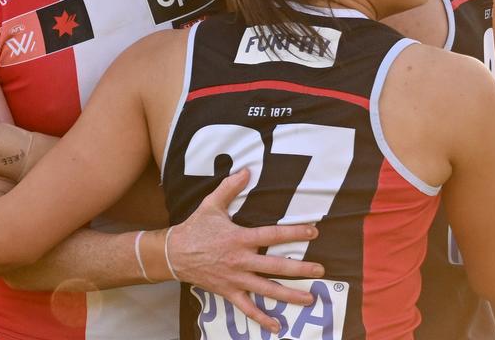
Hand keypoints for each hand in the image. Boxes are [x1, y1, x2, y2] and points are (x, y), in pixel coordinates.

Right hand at [167, 170, 323, 333]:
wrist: (174, 253)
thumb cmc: (195, 228)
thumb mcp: (211, 204)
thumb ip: (230, 187)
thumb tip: (246, 171)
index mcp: (239, 238)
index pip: (272, 235)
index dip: (294, 233)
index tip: (313, 232)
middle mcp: (241, 260)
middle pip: (276, 266)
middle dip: (300, 268)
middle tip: (321, 270)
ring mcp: (236, 279)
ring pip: (267, 289)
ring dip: (290, 295)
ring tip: (310, 297)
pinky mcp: (229, 292)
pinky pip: (247, 308)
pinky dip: (262, 317)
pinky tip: (277, 325)